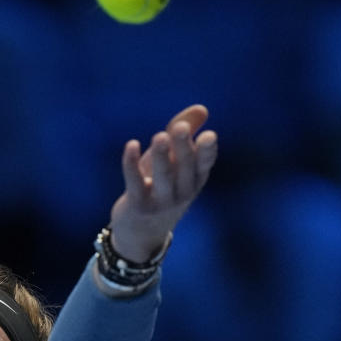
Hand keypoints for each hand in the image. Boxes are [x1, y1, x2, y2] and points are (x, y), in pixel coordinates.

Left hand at [108, 104, 218, 262]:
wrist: (142, 232)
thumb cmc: (160, 187)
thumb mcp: (174, 161)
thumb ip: (186, 131)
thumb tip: (202, 109)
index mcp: (194, 179)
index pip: (204, 164)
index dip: (207, 151)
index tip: (209, 136)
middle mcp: (182, 192)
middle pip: (185, 168)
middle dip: (182, 147)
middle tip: (179, 127)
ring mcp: (161, 201)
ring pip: (163, 176)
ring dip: (161, 156)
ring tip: (159, 136)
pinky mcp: (139, 206)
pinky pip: (136, 183)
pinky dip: (132, 164)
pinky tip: (131, 145)